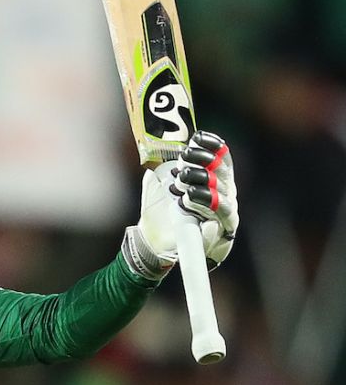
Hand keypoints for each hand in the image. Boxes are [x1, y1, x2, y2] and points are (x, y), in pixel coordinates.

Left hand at [123, 130, 237, 277]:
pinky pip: (221, 211)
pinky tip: (188, 198)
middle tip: (183, 158)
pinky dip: (204, 202)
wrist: (162, 246)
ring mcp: (227, 208)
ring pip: (221, 189)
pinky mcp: (226, 227)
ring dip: (200, 180)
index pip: (221, 155)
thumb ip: (164, 167)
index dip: (212, 145)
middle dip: (201, 160)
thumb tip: (156, 149)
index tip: (196, 137)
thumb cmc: (166, 213)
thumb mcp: (163, 185)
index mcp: (216, 178)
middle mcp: (226, 191)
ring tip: (180, 180)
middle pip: (221, 169)